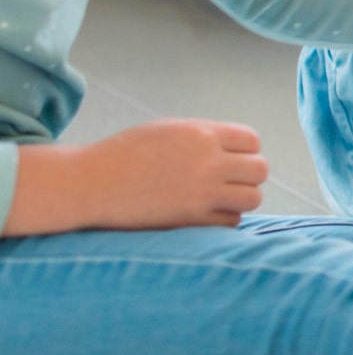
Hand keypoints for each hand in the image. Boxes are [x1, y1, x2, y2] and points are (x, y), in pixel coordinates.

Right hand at [82, 119, 268, 228]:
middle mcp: (207, 163)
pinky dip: (225, 219)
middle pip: (260, 170)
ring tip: (220, 198)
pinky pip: (231, 222)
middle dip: (248, 175)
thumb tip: (238, 149)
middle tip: (229, 181)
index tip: (231, 159)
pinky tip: (207, 214)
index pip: (252, 141)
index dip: (245, 151)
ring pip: (252, 198)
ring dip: (241, 199)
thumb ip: (205, 137)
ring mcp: (201, 193)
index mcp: (201, 135)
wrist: (90, 184)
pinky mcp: (191, 220)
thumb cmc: (125, 154)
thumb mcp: (169, 131)